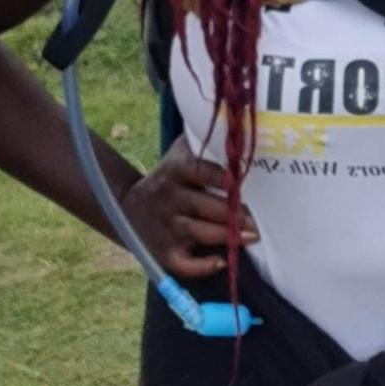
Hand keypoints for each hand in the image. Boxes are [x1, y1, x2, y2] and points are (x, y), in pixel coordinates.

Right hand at [120, 137, 257, 279]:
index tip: (244, 184)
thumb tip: (233, 119)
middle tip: (260, 218)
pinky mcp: (164, 253)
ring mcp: (167, 227)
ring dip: (229, 236)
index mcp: (175, 172)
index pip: (201, 171)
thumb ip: (202, 140)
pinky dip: (204, 266)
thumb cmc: (167, 178)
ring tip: (253, 236)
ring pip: (201, 233)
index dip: (225, 179)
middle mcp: (170, 199)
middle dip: (235, 213)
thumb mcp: (178, 155)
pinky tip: (222, 261)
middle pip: (207, 206)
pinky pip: (185, 264)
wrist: (125, 208)